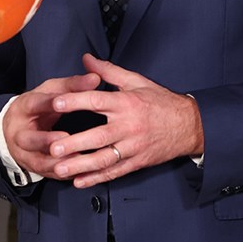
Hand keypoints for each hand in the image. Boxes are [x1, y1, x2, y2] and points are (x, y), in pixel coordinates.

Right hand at [2, 70, 103, 179]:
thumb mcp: (51, 91)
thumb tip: (95, 78)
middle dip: (46, 140)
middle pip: (29, 139)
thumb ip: (72, 85)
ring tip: (78, 159)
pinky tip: (80, 172)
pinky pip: (49, 174)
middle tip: (65, 138)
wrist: (15, 128)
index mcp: (24, 108)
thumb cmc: (38, 107)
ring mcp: (25, 153)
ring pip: (39, 161)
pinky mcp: (34, 168)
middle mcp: (20, 133)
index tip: (59, 102)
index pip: (34, 104)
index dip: (46, 103)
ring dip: (58, 162)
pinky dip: (64, 174)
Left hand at [41, 53, 203, 189]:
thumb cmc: (162, 102)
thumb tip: (87, 59)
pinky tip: (79, 181)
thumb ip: (109, 71)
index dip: (75, 101)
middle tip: (52, 148)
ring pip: (104, 159)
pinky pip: (115, 172)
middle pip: (98, 136)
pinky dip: (96, 178)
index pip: (97, 101)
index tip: (55, 103)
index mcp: (127, 103)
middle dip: (73, 144)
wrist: (190, 125)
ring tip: (60, 169)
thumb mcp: (137, 81)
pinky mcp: (137, 162)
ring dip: (80, 166)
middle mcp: (129, 126)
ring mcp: (133, 147)